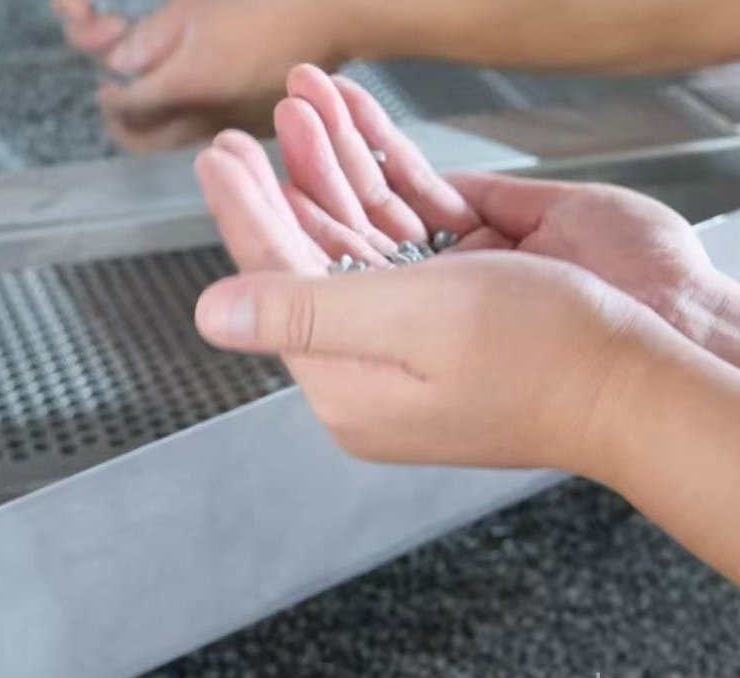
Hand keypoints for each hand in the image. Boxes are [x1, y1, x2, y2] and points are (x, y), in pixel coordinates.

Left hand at [52, 0, 347, 151]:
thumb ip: (150, 39)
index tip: (109, 80)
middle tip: (120, 96)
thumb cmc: (266, 3)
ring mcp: (232, 129)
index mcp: (188, 87)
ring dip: (156, 124)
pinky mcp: (255, 130)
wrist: (331, 20)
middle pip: (143, 143)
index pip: (126, 108)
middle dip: (122, 122)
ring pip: (174, 143)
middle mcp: (207, 121)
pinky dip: (190, 122)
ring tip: (160, 90)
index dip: (110, 95)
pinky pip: (208, 136)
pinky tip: (203, 92)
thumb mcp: (196, 8)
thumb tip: (119, 64)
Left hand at [190, 87, 667, 475]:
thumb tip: (211, 316)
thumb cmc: (544, 355)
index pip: (277, 289)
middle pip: (309, 267)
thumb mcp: (414, 323)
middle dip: (282, 190)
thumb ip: (305, 314)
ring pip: (355, 250)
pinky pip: (401, 249)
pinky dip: (381, 196)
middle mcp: (372, 371)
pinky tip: (364, 156)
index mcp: (349, 387)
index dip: (245, 217)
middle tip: (244, 139)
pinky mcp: (450, 320)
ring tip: (302, 118)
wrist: (638, 383)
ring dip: (330, 180)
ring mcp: (412, 344)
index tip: (218, 159)